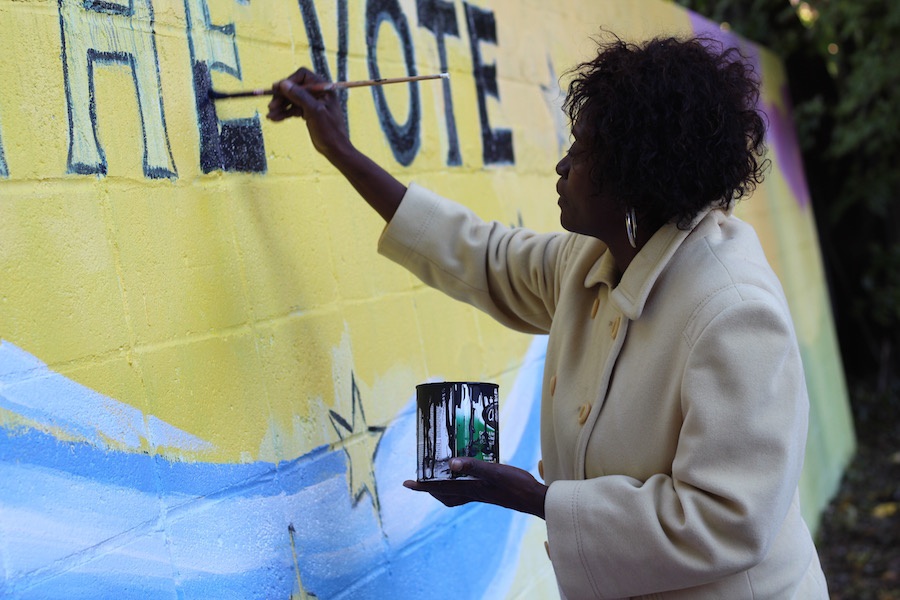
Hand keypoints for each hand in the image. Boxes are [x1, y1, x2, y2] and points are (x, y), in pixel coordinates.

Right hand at [266, 67, 349, 161]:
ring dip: (281, 106)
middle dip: (282, 97)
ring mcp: (312, 102)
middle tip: (271, 106)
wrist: (335, 149)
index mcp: (323, 88)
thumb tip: (283, 84)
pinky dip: (284, 113)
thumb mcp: (314, 111)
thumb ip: (299, 96)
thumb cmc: (329, 130)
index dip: (289, 81)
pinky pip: (293, 109)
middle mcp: (318, 92)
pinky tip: (275, 118)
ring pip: (292, 99)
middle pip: (295, 88)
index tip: (277, 90)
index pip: (302, 75)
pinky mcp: (308, 112)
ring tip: (270, 115)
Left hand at [404, 458, 547, 518]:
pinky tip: (468, 474)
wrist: (535, 499)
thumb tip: (450, 464)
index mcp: (471, 489)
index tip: (406, 483)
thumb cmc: (517, 485)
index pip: (440, 487)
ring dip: (445, 487)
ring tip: (440, 476)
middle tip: (421, 478)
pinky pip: (469, 490)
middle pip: (444, 494)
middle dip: (430, 487)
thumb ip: (474, 467)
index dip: (422, 485)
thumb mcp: (495, 472)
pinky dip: (462, 483)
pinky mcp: (490, 492)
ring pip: (456, 493)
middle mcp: (473, 493)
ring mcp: (482, 494)